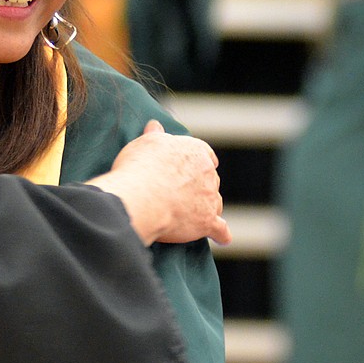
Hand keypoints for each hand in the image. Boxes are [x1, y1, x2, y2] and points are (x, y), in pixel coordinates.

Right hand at [88, 120, 229, 245]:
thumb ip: (155, 135)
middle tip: (183, 192)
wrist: (143, 196)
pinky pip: (220, 229)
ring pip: (215, 203)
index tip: (194, 166)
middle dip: (201, 185)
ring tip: (196, 213)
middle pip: (210, 179)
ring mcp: (209, 198)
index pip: (204, 154)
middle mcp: (208, 173)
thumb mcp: (145, 144)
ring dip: (209, 207)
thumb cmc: (141, 167)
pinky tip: (222, 237)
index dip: (199, 160)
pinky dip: (221, 234)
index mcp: (195, 152)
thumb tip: (155, 125)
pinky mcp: (207, 221)